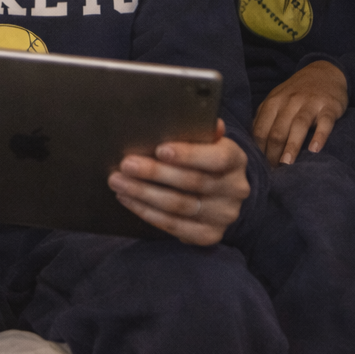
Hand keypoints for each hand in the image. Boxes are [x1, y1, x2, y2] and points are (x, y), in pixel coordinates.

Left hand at [108, 121, 249, 245]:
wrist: (221, 192)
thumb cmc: (205, 158)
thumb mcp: (207, 141)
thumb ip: (200, 130)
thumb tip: (203, 119)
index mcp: (236, 160)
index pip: (216, 158)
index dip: (188, 154)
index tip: (160, 149)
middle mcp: (235, 189)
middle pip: (192, 182)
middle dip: (155, 173)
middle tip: (126, 164)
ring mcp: (223, 216)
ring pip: (178, 206)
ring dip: (143, 193)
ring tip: (118, 181)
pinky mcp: (208, 235)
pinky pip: (173, 226)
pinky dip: (146, 212)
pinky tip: (128, 199)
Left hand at [252, 60, 347, 163]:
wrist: (324, 73)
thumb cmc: (297, 94)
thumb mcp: (277, 101)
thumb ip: (265, 120)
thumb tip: (252, 148)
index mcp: (273, 102)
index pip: (260, 129)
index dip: (258, 151)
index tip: (259, 169)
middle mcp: (289, 102)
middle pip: (277, 130)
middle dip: (272, 153)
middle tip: (273, 173)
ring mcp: (309, 103)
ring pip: (298, 125)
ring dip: (291, 146)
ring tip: (287, 164)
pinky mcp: (329, 107)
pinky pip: (324, 122)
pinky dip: (319, 135)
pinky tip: (315, 149)